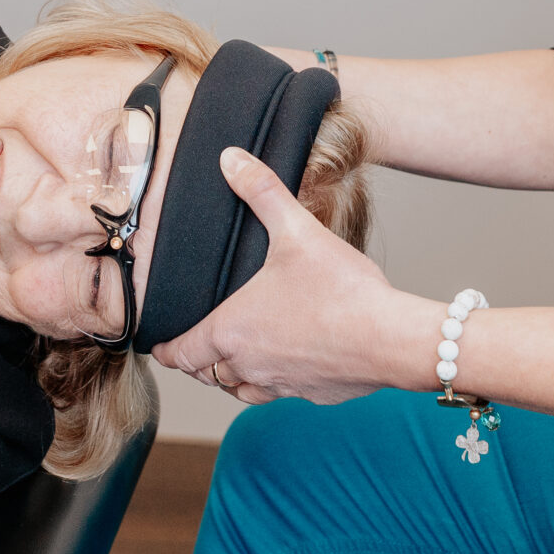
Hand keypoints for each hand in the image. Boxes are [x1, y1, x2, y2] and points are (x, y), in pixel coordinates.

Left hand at [150, 146, 436, 404]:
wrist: (392, 339)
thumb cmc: (341, 291)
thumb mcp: (297, 230)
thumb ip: (262, 191)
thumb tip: (231, 159)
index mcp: (231, 331)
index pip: (180, 354)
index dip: (167, 349)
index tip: (161, 345)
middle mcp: (249, 365)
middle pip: (206, 374)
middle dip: (199, 360)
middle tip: (198, 344)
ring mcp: (281, 385)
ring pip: (240, 390)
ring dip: (232, 376)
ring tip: (237, 356)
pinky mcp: (313, 394)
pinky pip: (280, 393)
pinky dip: (273, 381)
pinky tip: (289, 360)